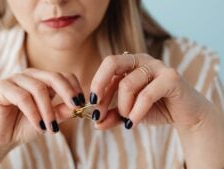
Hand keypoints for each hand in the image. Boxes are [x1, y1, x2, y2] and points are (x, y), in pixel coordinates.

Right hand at [0, 68, 84, 149]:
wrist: (2, 137)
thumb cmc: (25, 126)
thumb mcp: (49, 119)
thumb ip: (62, 111)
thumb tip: (79, 106)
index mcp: (42, 79)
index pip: (63, 76)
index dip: (74, 88)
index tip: (82, 104)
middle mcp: (30, 75)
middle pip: (53, 77)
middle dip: (67, 93)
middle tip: (76, 108)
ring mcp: (15, 79)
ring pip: (38, 89)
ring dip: (48, 111)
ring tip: (51, 128)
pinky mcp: (2, 87)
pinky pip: (22, 97)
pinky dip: (33, 113)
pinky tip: (39, 126)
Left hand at [89, 53, 212, 129]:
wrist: (186, 115)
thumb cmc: (155, 108)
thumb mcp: (128, 112)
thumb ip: (113, 116)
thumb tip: (96, 124)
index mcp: (129, 63)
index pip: (107, 67)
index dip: (96, 85)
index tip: (91, 105)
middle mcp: (142, 60)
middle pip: (112, 62)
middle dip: (100, 85)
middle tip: (97, 108)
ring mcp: (157, 66)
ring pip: (127, 84)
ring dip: (123, 107)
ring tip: (127, 119)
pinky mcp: (171, 78)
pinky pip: (146, 95)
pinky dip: (136, 112)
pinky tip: (132, 123)